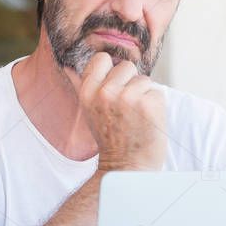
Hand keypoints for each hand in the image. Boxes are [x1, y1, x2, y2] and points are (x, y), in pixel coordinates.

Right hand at [72, 53, 166, 170]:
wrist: (127, 167)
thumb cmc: (110, 139)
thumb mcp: (90, 111)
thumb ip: (83, 87)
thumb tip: (67, 66)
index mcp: (88, 92)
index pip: (102, 59)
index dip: (111, 71)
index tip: (114, 88)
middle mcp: (106, 93)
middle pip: (127, 66)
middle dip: (131, 83)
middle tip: (127, 108)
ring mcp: (128, 98)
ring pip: (144, 79)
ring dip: (145, 95)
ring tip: (137, 117)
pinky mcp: (149, 105)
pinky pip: (157, 93)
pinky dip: (156, 106)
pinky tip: (147, 121)